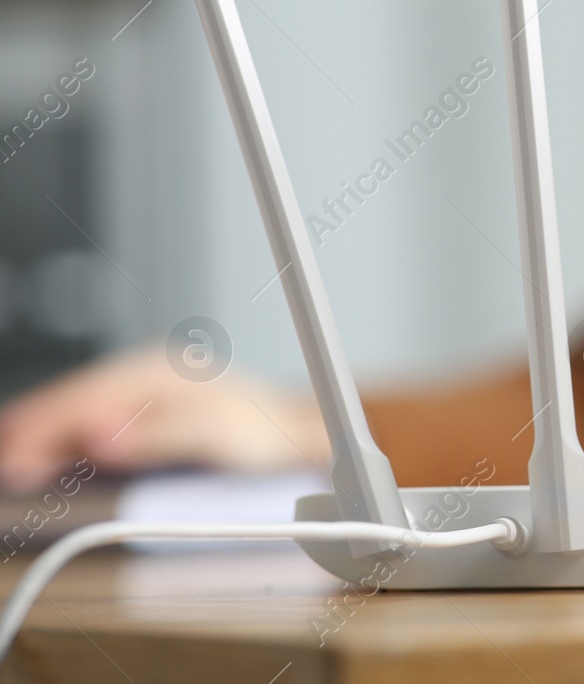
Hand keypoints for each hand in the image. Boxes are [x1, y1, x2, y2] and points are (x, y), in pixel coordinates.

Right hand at [0, 346, 327, 491]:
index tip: (14, 458)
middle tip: (6, 467)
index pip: (80, 400)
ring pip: (78, 409)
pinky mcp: (149, 409)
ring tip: (13, 463)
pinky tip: (50, 454)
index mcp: (155, 374)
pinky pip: (94, 418)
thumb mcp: (212, 436)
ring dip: (44, 435)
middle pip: (71, 402)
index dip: (41, 430)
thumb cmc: (263, 434)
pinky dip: (66, 437)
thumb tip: (99, 435)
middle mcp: (147, 375)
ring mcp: (146, 391)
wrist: (297, 434)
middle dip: (31, 433)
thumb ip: (154, 437)